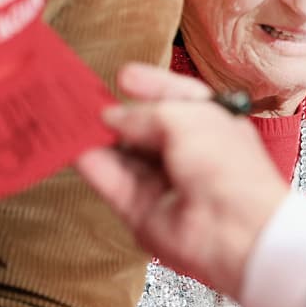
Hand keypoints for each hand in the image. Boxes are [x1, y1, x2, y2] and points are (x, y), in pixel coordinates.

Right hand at [75, 63, 288, 297]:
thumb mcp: (187, 118)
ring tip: (70, 118)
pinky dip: (92, 165)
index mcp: (213, 125)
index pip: (178, 97)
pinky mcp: (142, 210)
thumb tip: (113, 117)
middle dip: (117, 113)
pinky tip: (73, 146)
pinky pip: (113, 182)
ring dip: (98, 138)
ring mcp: (165, 183)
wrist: (235, 230)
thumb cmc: (227, 168)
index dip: (151, 85)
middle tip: (86, 99)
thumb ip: (145, 113)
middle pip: (145, 128)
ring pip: (124, 156)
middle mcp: (189, 153)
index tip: (123, 76)